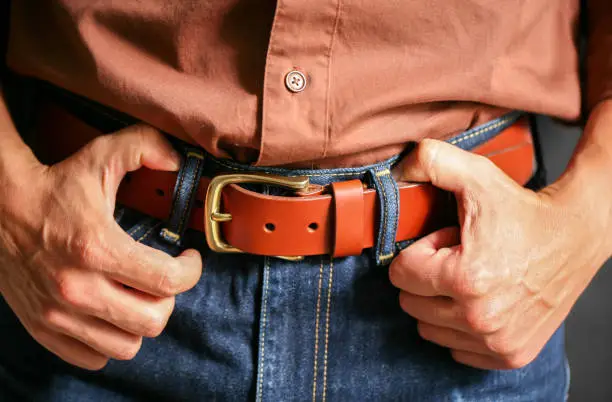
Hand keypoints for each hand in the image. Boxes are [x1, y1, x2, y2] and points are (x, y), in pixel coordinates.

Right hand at [0, 125, 202, 369]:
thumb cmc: (54, 186)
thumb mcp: (100, 155)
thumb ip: (145, 146)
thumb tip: (177, 161)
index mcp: (96, 247)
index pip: (167, 280)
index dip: (191, 270)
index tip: (189, 259)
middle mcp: (77, 287)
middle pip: (152, 319)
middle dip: (169, 298)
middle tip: (163, 279)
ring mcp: (58, 313)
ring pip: (127, 344)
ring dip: (141, 322)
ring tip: (139, 296)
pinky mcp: (43, 327)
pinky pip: (93, 356)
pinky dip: (110, 340)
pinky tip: (112, 313)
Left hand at [389, 139, 609, 369]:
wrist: (578, 235)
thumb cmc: (525, 210)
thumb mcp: (477, 175)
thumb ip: (431, 161)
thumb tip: (398, 168)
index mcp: (466, 279)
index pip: (401, 274)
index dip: (421, 250)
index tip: (448, 240)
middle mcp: (480, 318)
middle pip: (411, 303)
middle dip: (428, 276)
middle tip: (459, 257)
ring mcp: (496, 342)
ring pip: (429, 328)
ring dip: (442, 301)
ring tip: (472, 276)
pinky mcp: (509, 355)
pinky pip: (455, 347)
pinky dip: (459, 325)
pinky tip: (482, 299)